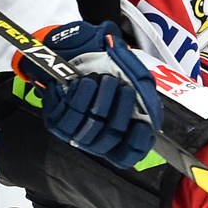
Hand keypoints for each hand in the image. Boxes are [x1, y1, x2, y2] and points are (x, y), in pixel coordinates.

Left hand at [18, 21, 163, 168]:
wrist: (78, 53)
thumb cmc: (108, 69)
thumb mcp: (136, 80)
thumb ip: (147, 99)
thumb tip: (151, 119)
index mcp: (117, 135)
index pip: (128, 154)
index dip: (137, 143)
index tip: (143, 125)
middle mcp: (95, 139)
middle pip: (112, 137)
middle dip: (122, 111)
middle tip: (127, 89)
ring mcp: (74, 132)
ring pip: (92, 126)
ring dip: (103, 99)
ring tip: (107, 80)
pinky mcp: (56, 121)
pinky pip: (71, 113)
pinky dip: (83, 95)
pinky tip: (88, 82)